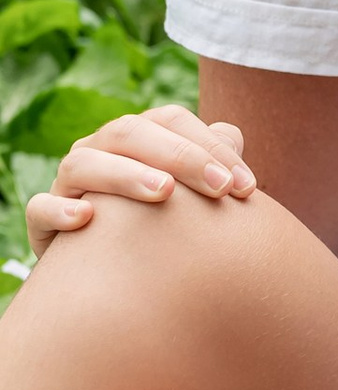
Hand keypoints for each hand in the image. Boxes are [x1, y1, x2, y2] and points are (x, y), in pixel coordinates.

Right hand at [25, 104, 258, 252]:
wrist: (102, 269)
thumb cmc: (154, 219)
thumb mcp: (183, 190)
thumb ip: (206, 160)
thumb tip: (233, 135)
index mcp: (134, 137)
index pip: (171, 120)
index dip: (210, 146)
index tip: (246, 186)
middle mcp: (98, 151)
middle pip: (130, 132)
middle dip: (180, 156)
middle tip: (220, 188)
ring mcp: (67, 183)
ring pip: (83, 163)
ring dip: (125, 174)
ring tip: (164, 192)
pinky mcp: (43, 220)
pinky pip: (41, 207)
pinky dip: (59, 210)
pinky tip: (87, 220)